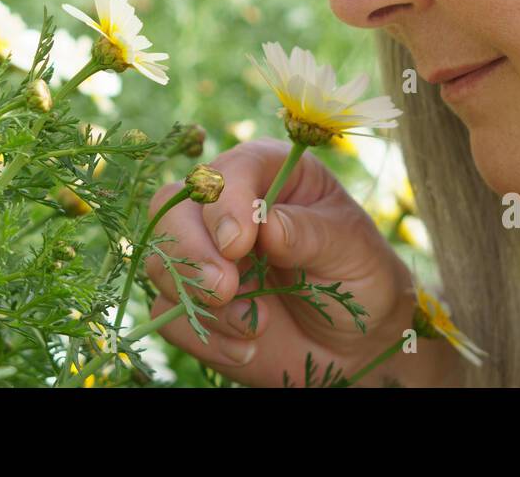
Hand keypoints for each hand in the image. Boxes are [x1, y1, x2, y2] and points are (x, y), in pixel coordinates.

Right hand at [143, 136, 426, 386]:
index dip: (224, 202)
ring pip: (159, 258)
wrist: (355, 343)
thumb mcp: (352, 249)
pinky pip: (167, 313)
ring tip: (251, 327)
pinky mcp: (191, 301)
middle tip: (225, 289)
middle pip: (173, 208)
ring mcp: (203, 254)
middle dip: (191, 249)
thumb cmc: (359, 277)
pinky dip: (203, 335)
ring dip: (195, 295)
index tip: (238, 243)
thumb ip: (310, 233)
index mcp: (267, 174)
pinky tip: (245, 349)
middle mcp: (226, 208)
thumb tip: (266, 224)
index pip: (228, 170)